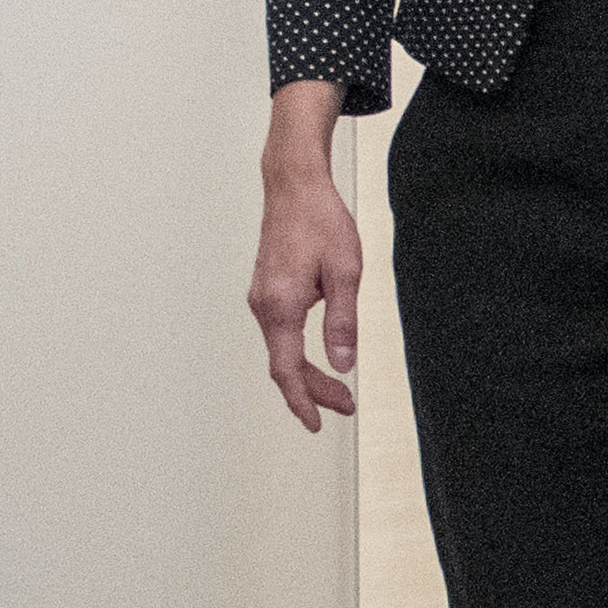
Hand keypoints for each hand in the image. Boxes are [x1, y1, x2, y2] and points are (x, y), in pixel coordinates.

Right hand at [248, 85, 364, 430]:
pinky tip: (319, 354)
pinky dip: (298, 351)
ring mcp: (261, 297)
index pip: (286, 370)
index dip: (302, 401)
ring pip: (281, 350)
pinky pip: (279, 332)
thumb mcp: (345, 271)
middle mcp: (264, 306)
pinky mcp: (266, 289)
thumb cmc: (320, 220)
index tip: (317, 424)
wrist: (294, 183)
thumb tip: (344, 365)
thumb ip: (342, 322)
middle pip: (284, 365)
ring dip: (308, 372)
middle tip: (347, 405)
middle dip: (314, 390)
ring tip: (340, 387)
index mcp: (281, 306)